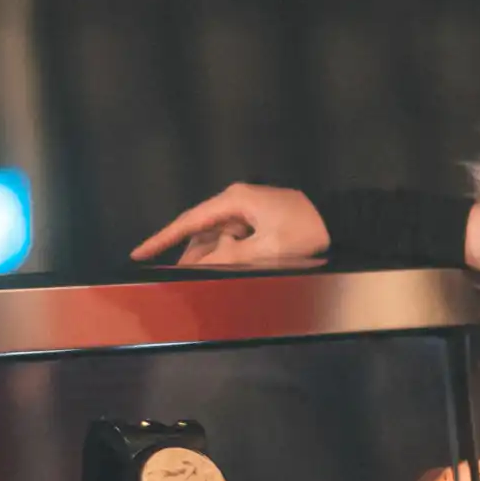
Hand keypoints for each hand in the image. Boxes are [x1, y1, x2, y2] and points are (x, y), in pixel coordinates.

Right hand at [130, 183, 329, 269]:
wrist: (341, 221)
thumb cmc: (306, 232)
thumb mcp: (267, 250)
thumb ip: (229, 259)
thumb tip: (198, 267)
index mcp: (234, 200)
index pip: (188, 221)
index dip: (161, 239)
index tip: (138, 254)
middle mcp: (237, 201)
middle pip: (201, 232)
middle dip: (189, 256)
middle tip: (171, 279)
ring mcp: (248, 210)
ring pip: (217, 238)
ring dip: (211, 259)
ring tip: (197, 280)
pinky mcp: (258, 220)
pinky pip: (234, 240)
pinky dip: (227, 256)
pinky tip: (225, 271)